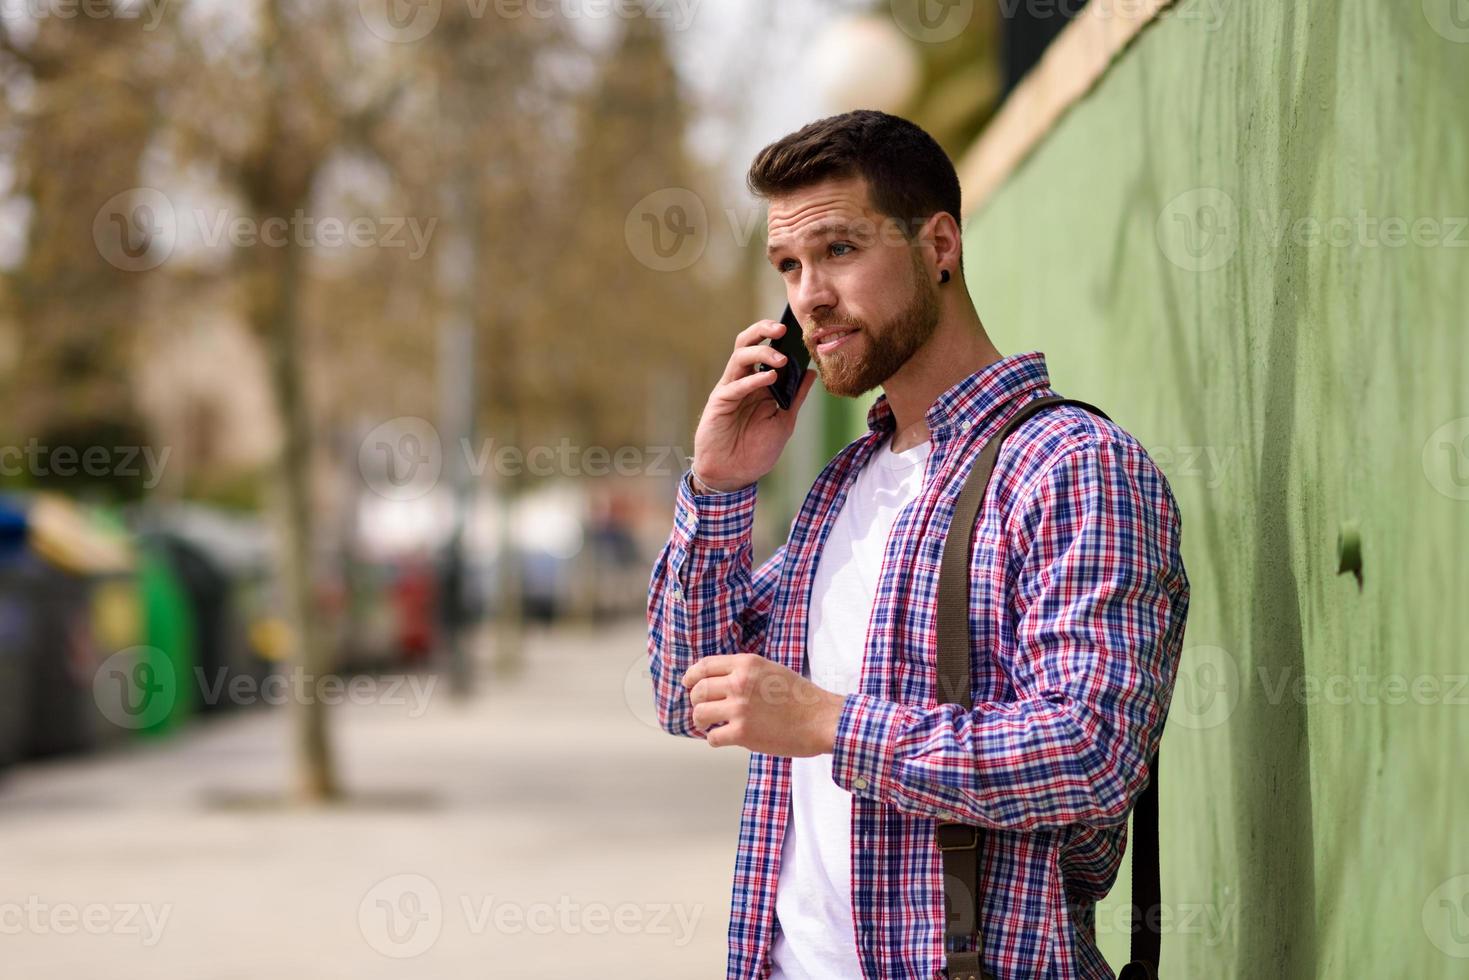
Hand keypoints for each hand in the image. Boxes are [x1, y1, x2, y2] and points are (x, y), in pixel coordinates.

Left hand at [681, 654, 844, 756]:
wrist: (822, 720)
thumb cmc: (801, 698)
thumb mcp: (771, 670)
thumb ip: (745, 672)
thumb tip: (718, 681)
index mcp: (746, 664)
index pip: (705, 666)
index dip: (691, 676)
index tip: (688, 684)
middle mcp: (739, 683)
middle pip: (698, 690)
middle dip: (696, 701)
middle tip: (703, 710)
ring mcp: (739, 708)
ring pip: (700, 713)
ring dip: (701, 722)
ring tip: (709, 726)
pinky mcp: (742, 733)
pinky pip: (712, 737)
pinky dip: (714, 739)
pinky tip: (723, 739)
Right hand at [690, 319, 817, 491]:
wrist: (734, 475)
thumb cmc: (756, 450)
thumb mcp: (784, 420)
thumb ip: (795, 396)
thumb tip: (812, 372)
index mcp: (757, 382)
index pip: (765, 349)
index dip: (777, 337)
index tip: (797, 329)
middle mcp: (742, 381)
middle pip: (747, 343)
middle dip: (762, 330)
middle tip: (782, 327)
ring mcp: (729, 390)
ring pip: (739, 356)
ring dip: (761, 352)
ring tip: (781, 359)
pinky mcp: (719, 403)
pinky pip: (735, 385)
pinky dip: (753, 379)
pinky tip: (769, 377)